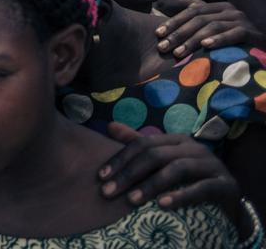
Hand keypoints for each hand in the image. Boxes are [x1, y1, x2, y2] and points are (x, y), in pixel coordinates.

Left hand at [99, 123, 239, 217]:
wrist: (229, 199)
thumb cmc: (190, 178)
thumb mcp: (164, 160)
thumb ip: (139, 145)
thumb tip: (110, 126)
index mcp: (176, 140)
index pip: (142, 144)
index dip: (120, 159)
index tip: (100, 177)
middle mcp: (193, 147)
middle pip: (155, 155)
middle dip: (129, 174)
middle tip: (108, 193)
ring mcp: (211, 164)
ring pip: (176, 169)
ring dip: (151, 185)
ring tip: (131, 200)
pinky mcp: (225, 184)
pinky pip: (202, 188)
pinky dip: (182, 195)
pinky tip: (163, 205)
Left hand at [155, 1, 265, 57]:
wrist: (265, 46)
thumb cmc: (237, 43)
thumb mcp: (216, 33)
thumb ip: (199, 29)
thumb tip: (169, 35)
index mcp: (217, 7)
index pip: (191, 12)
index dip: (173, 22)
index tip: (157, 34)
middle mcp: (228, 9)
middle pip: (198, 19)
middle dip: (178, 33)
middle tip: (162, 46)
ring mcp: (240, 19)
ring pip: (211, 26)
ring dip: (192, 40)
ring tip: (177, 52)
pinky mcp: (251, 31)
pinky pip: (232, 34)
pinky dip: (218, 40)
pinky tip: (206, 46)